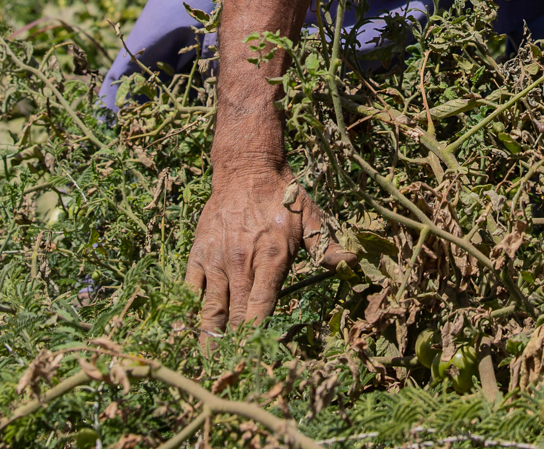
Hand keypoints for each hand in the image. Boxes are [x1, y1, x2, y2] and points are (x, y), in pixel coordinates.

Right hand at [186, 161, 351, 345]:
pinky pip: (191, 289)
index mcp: (271, 257)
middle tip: (233, 372)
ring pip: (209, 308)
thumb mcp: (311, 219)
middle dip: (234, 346)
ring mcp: (216, 259)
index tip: (256, 357)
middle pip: (235, 315)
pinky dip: (191, 311)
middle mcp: (241, 262)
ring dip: (209, 337)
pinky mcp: (198, 253)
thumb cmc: (281, 198)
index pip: (262, 306)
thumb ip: (327, 247)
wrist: (245, 170)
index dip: (257, 334)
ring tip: (208, 363)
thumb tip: (353, 264)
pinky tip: (190, 331)